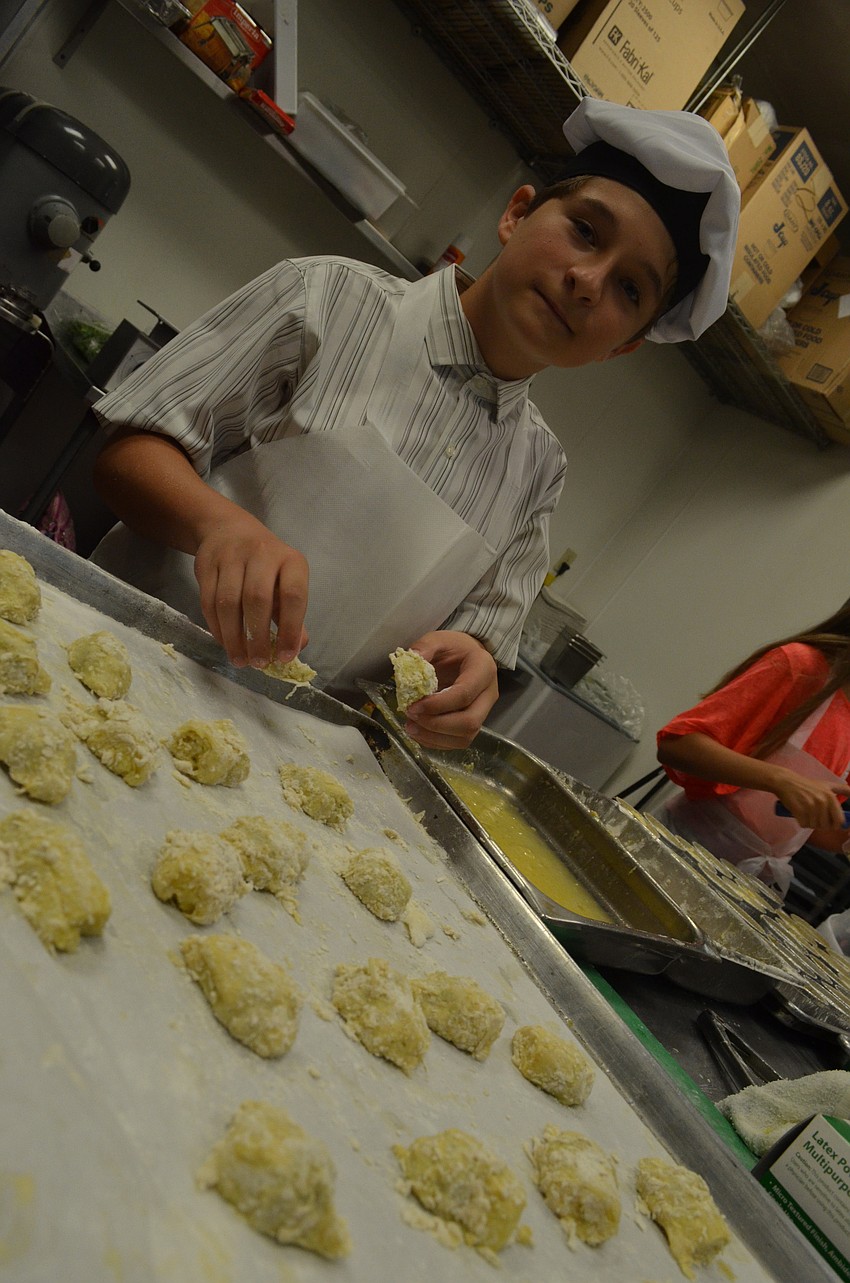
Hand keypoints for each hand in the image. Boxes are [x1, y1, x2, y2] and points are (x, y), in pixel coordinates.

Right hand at [193, 511, 308, 667]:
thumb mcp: (286, 581)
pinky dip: (217, 628)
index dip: (290, 629)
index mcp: (290, 560)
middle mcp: (262, 554)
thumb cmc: (266, 564)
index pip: (293, 596)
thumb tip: (297, 648)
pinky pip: (208, 601)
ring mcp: (231, 557)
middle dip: (257, 636)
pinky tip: (225, 643)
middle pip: (256, 599)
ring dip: (234, 637)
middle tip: (258, 663)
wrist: (229, 529)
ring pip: (228, 602)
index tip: (285, 657)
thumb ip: (292, 614)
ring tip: (240, 660)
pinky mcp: (206, 564)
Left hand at [400, 631, 498, 749]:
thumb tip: (410, 661)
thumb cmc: (454, 648)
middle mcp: (489, 693)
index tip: (413, 706)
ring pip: (466, 737)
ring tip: (410, 727)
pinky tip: (419, 732)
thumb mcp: (439, 639)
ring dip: (435, 737)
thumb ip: (424, 647)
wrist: (467, 656)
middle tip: (411, 717)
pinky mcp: (474, 723)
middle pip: (470, 722)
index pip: (464, 694)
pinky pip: (459, 741)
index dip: (437, 705)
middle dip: (437, 725)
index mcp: (483, 669)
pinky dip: (436, 742)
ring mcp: (484, 711)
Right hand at [773, 771, 847, 830]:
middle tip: (815, 816)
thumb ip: (844, 790)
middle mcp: (822, 802)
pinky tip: (799, 814)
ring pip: (814, 826)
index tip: (830, 822)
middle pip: (826, 826)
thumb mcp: (828, 785)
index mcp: (831, 797)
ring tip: (806, 813)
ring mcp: (810, 807)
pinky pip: (804, 825)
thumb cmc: (807, 785)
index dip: (835, 824)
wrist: (786, 782)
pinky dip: (801, 822)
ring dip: (810, 823)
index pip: (839, 820)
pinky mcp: (799, 811)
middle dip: (821, 824)